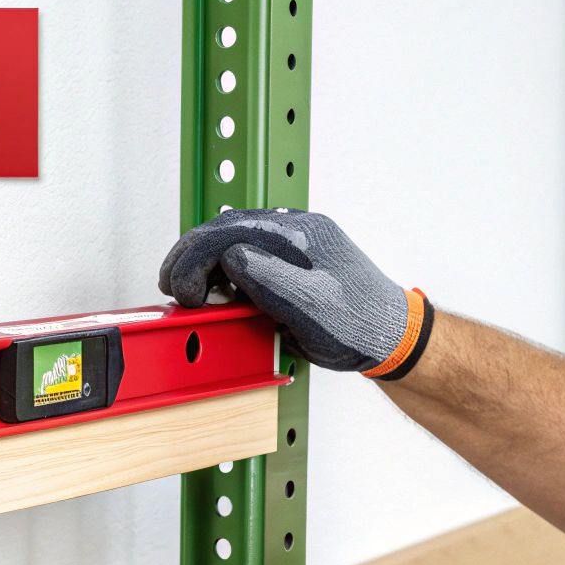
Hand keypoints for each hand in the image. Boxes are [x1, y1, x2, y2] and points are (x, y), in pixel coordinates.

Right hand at [157, 208, 432, 378]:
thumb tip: (231, 258)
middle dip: (190, 256)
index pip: (228, 232)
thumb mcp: (309, 307)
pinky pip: (249, 252)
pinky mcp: (295, 259)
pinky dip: (224, 269)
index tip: (183, 291)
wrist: (392, 336)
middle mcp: (296, 230)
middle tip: (172, 286)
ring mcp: (296, 242)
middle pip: (226, 228)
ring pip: (234, 238)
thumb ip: (268, 278)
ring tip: (189, 289)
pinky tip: (219, 289)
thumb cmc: (359, 325)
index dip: (195, 259)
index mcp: (299, 234)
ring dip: (205, 261)